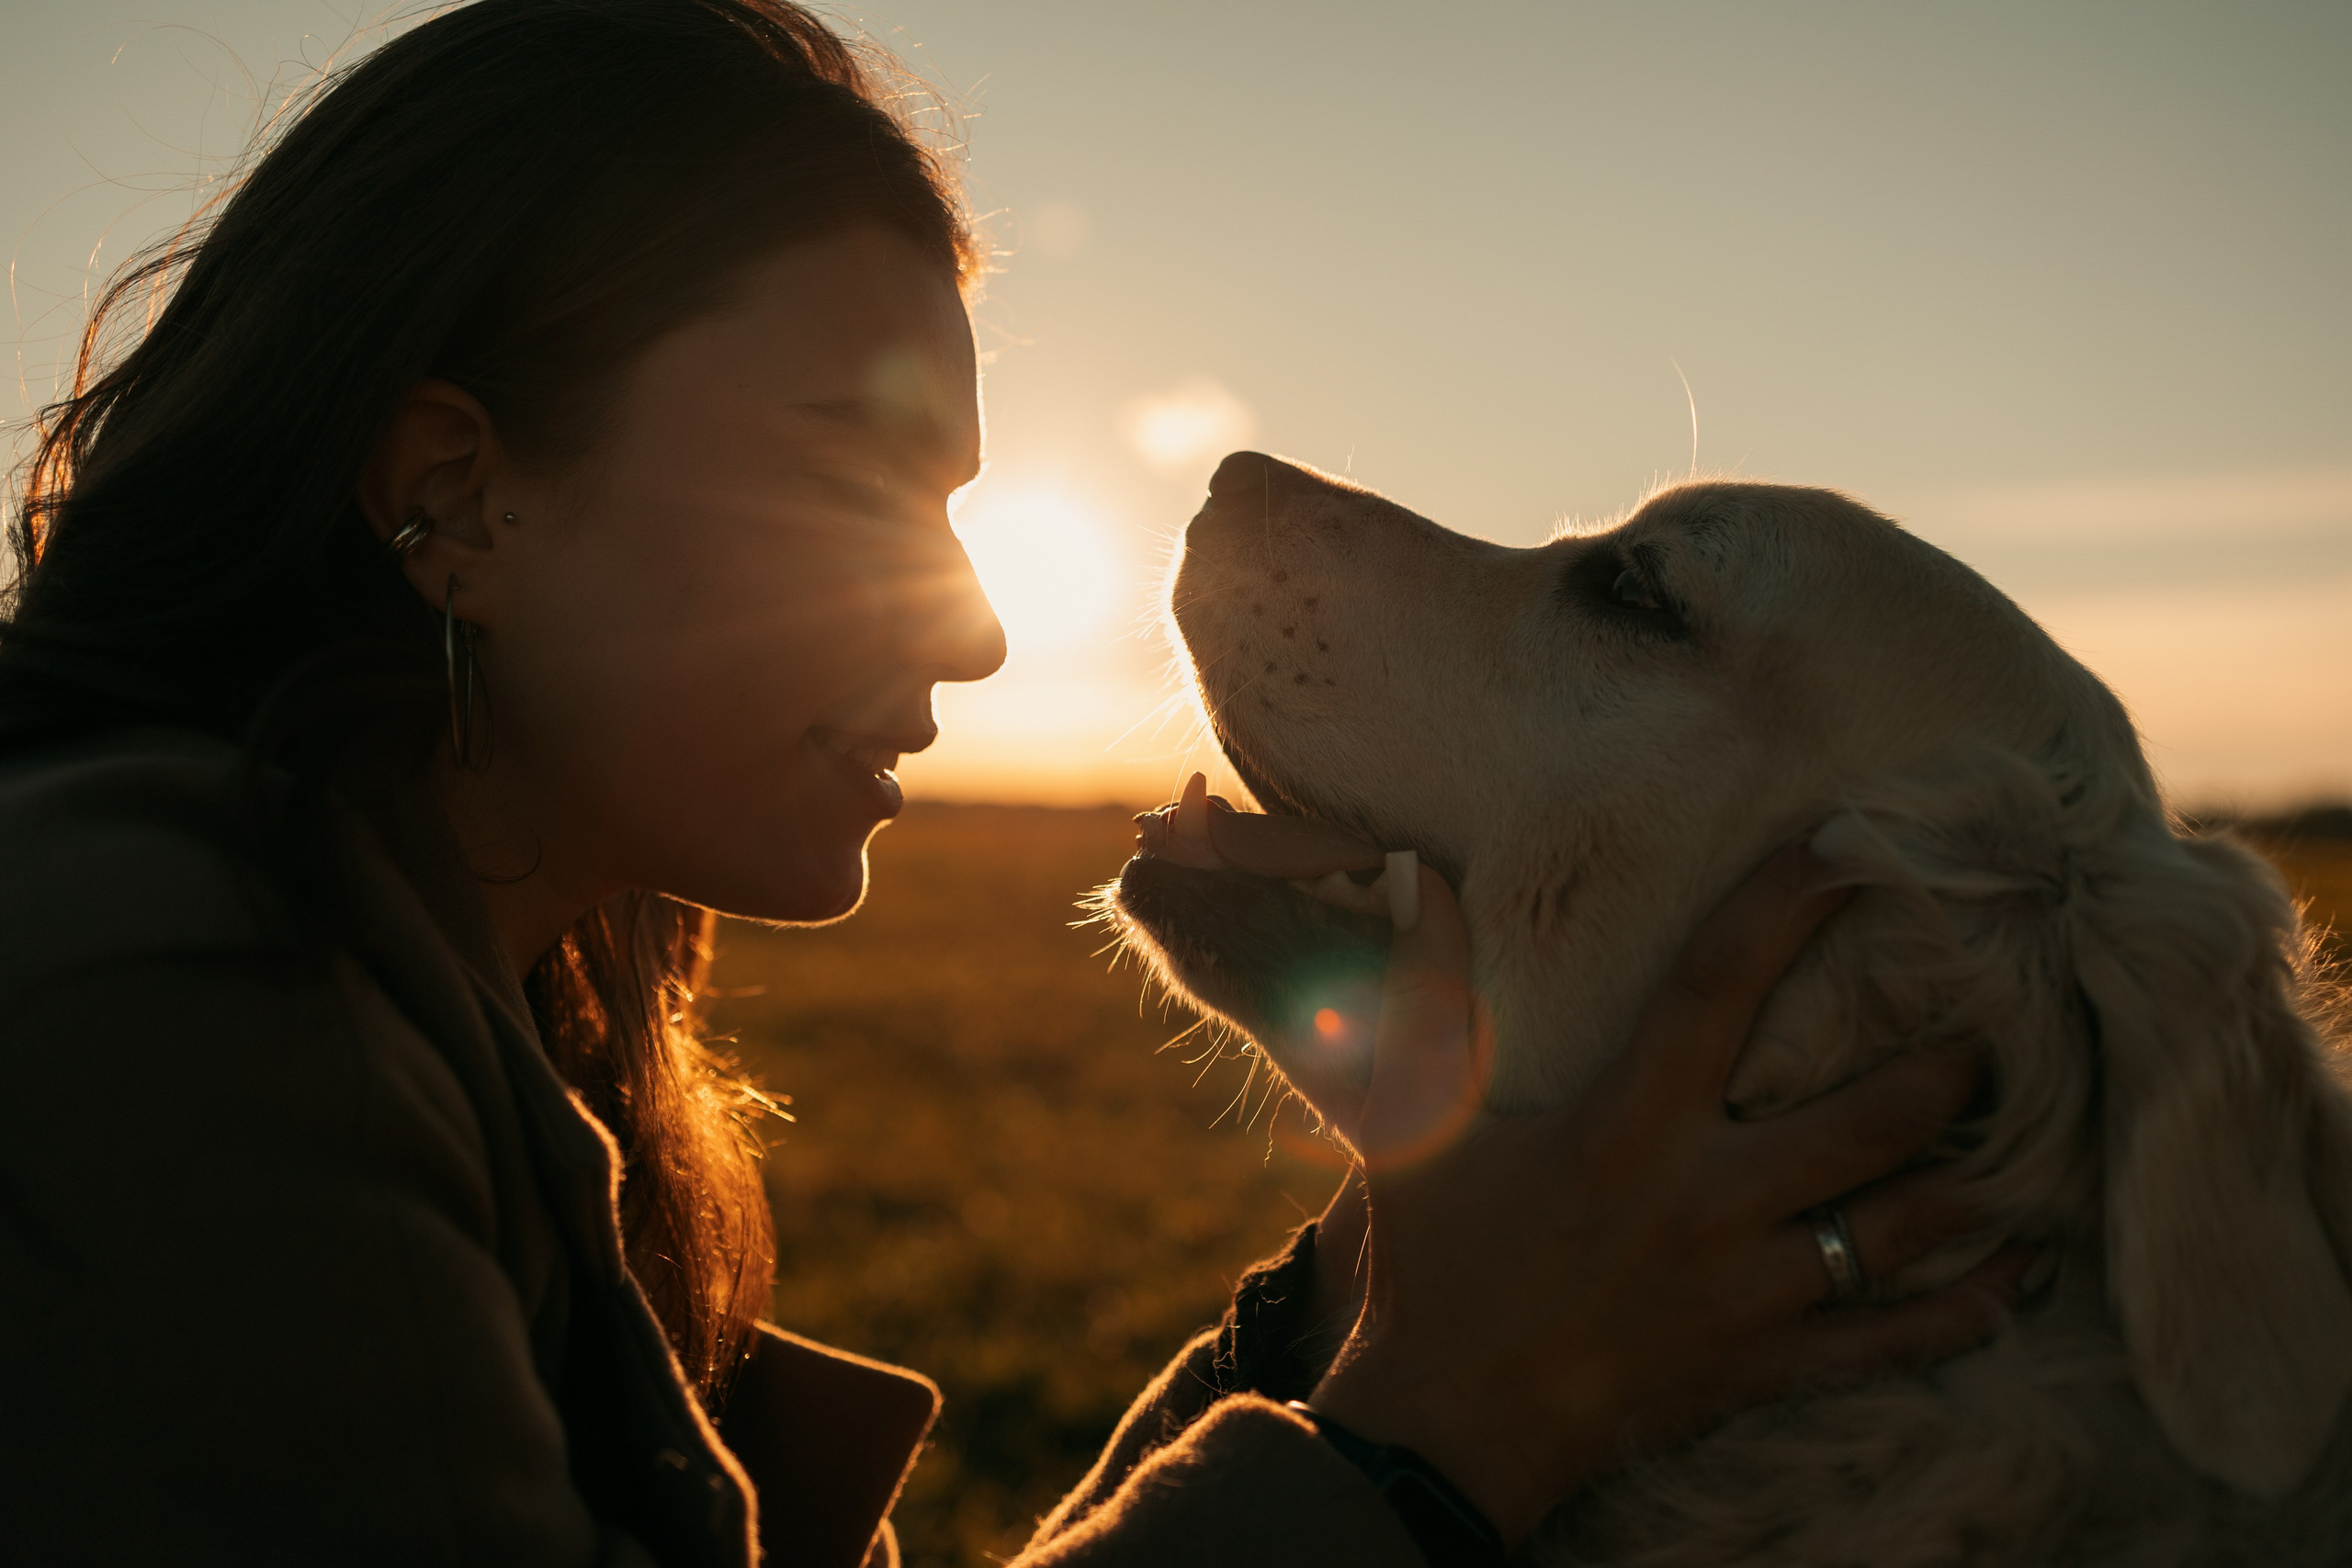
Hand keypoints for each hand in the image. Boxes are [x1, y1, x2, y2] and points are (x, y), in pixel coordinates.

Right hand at [1304, 844, 2032, 1544]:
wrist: (1441, 1428)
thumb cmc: (1428, 1265)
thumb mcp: (1412, 1121)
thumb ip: (1427, 993)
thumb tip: (1419, 877)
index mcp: (1625, 1124)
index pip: (1718, 984)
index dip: (1787, 904)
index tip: (1848, 846)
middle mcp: (1706, 1200)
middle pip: (1868, 1120)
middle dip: (1946, 1068)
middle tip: (1996, 1022)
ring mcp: (1746, 1293)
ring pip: (1900, 1229)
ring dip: (1977, 1179)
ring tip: (2028, 1128)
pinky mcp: (1762, 1369)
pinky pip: (1893, 1342)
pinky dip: (1967, 1310)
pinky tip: (2020, 1274)